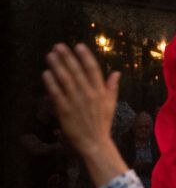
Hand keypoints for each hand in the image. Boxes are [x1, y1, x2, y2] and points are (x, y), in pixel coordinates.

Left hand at [42, 43, 119, 158]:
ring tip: (50, 55)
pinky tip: (46, 73)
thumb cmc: (102, 123)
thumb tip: (117, 72)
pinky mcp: (65, 110)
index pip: (93, 70)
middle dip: (67, 57)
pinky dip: (51, 83)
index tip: (78, 45)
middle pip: (77, 71)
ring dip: (57, 66)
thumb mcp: (111, 104)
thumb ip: (112, 87)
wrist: (94, 142)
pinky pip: (57, 94)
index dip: (85, 57)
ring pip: (66, 80)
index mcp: (100, 92)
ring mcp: (76, 102)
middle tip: (58, 46)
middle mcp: (89, 94)